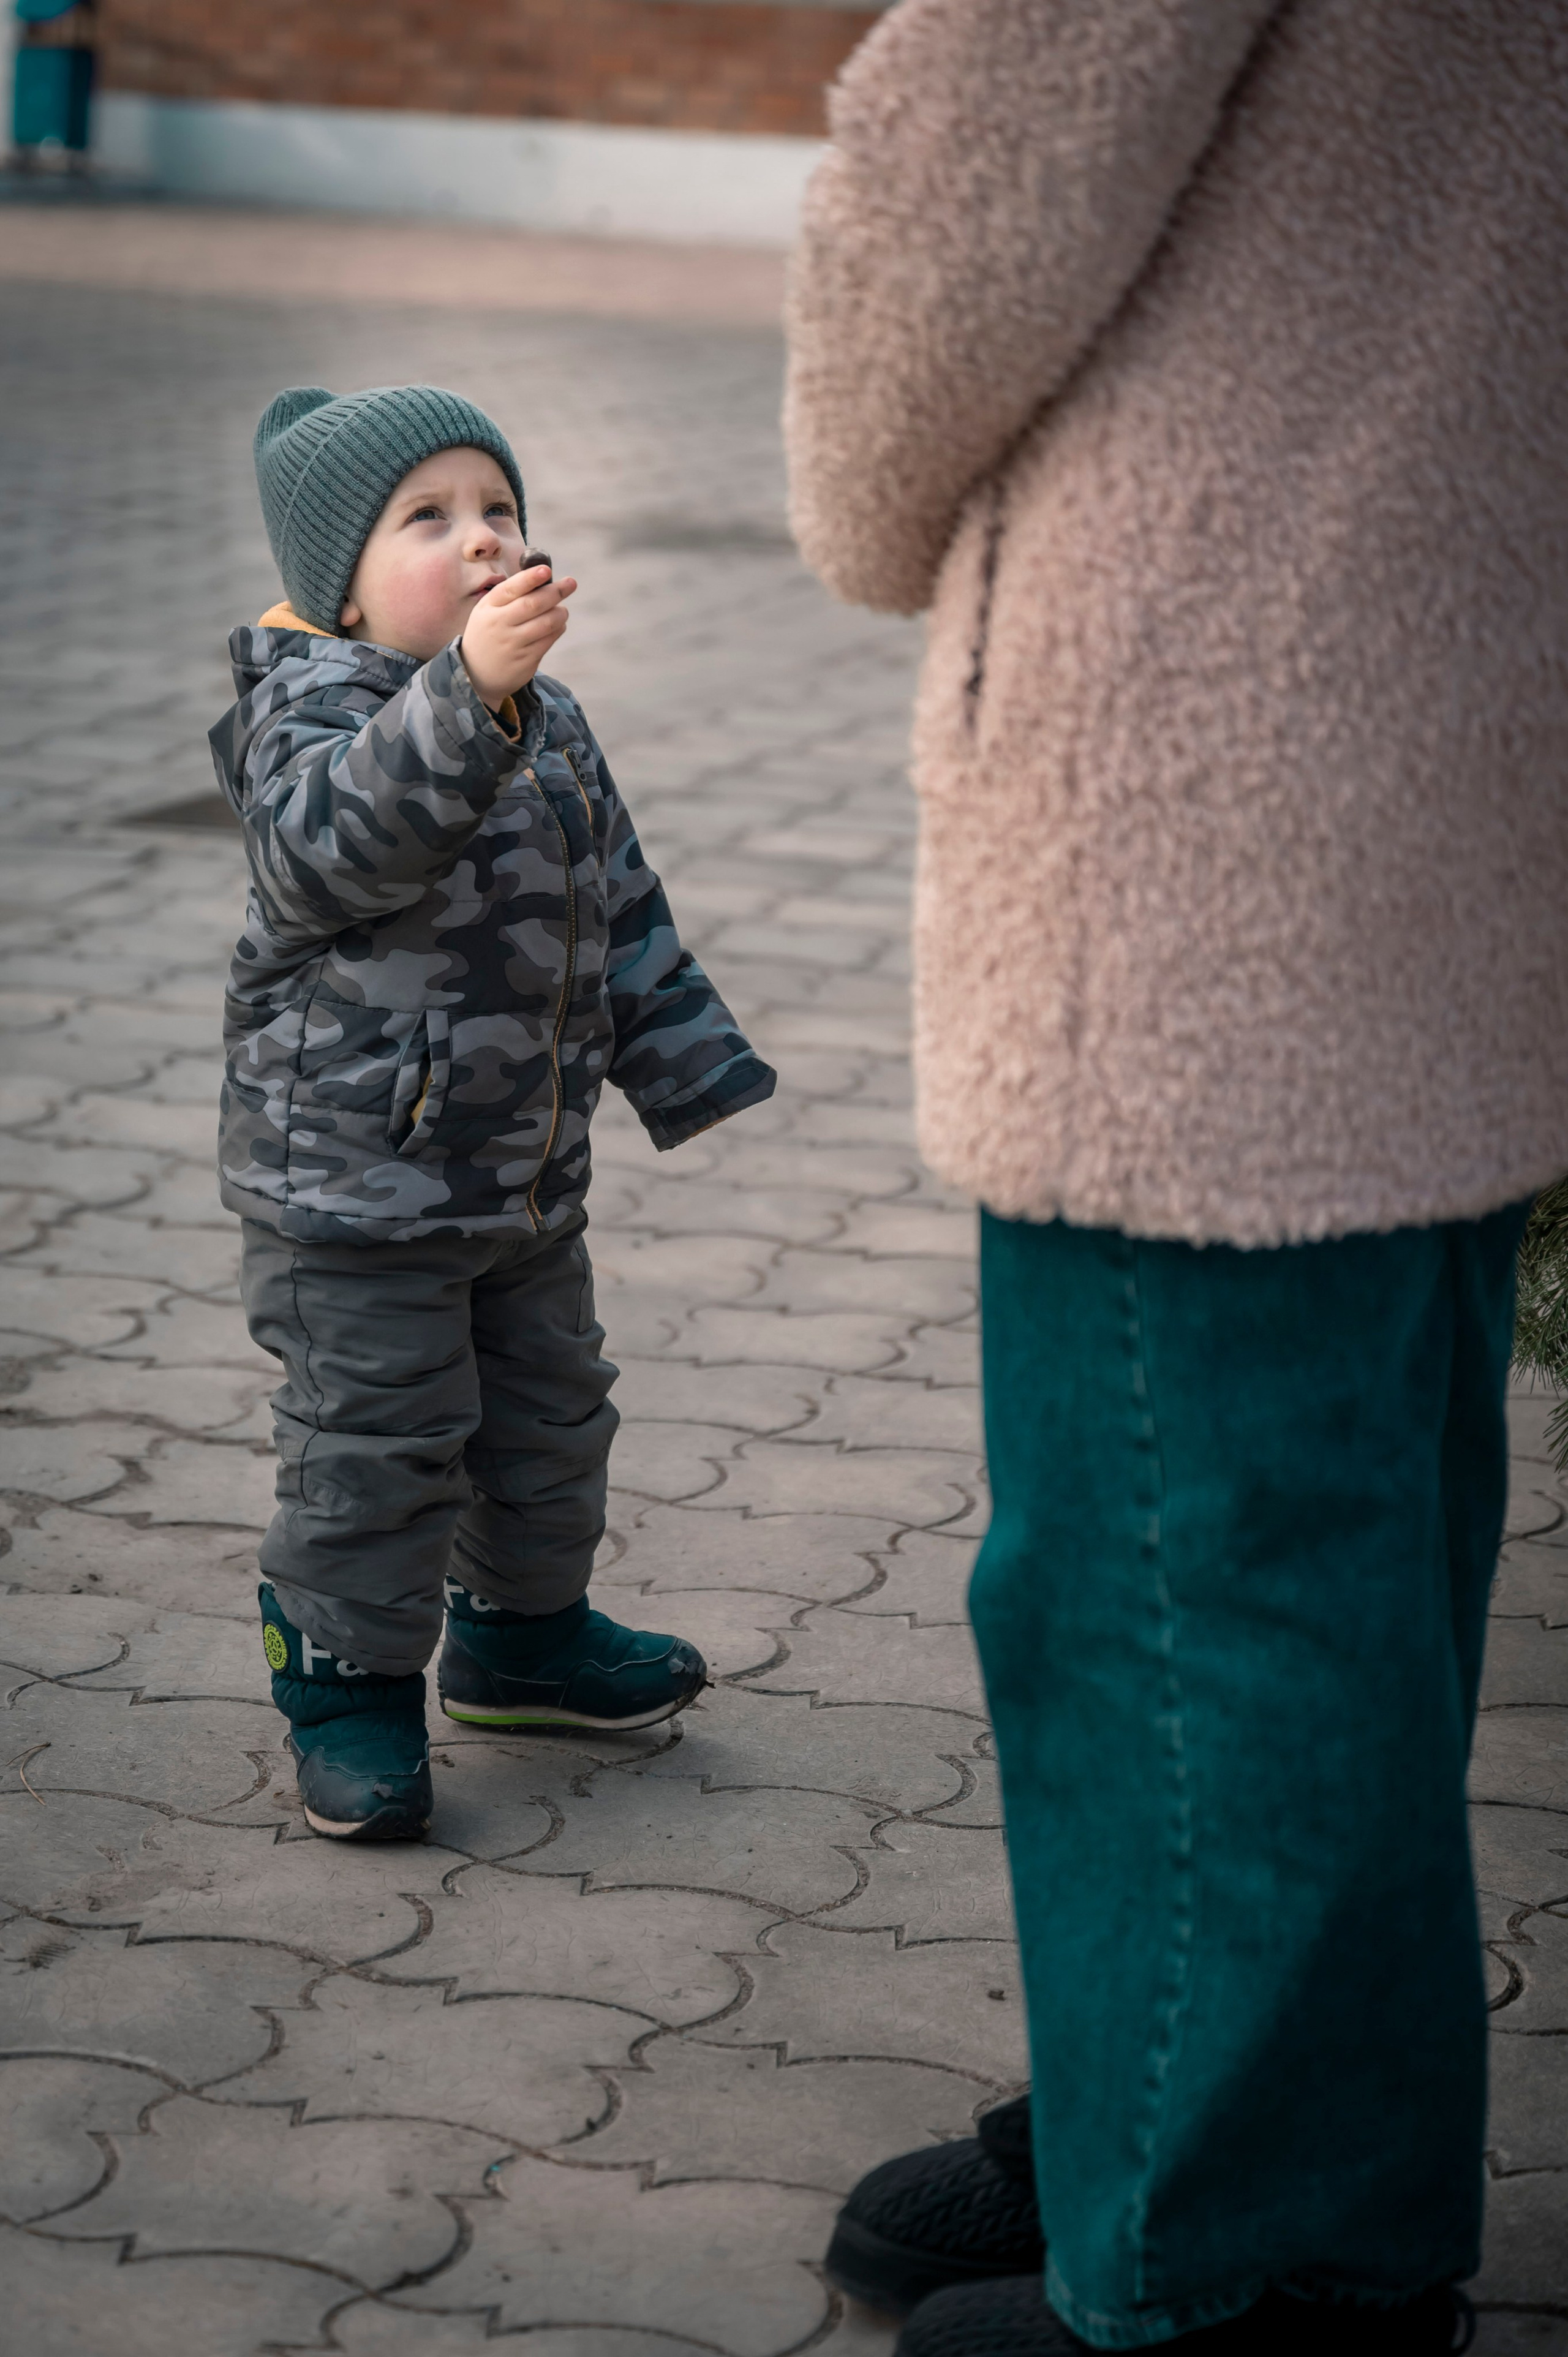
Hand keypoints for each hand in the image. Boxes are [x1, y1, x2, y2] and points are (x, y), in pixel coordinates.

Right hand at [460, 563, 576, 706]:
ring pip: (546, 623)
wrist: (477, 673)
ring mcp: (512, 644)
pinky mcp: (525, 661)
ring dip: (560, 613)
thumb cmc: (489, 633)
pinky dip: (558, 629)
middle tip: (570, 583)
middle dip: (555, 591)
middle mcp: (499, 625)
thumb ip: (510, 595)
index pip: (511, 589)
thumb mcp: (488, 611)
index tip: (546, 570)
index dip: (530, 578)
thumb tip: (542, 576)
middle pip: (533, 604)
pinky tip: (558, 625)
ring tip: (562, 610)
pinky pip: (548, 640)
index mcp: (488, 607)